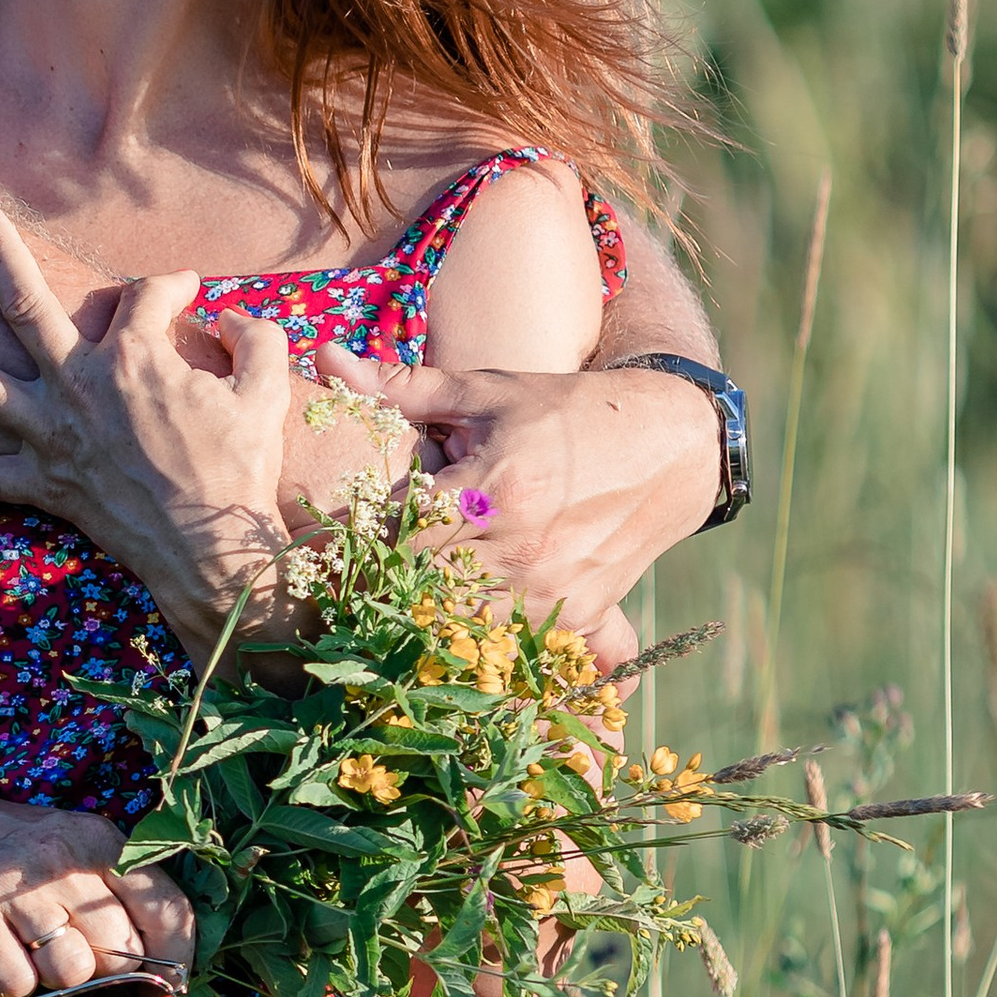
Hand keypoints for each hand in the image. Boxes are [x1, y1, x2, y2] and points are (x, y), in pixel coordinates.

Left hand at [0, 201, 294, 664]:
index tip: (188, 292)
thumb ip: (256, 339)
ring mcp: (51, 436)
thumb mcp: (267, 392)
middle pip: (24, 303)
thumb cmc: (242, 471)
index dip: (172, 286)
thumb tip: (231, 317)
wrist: (215, 553)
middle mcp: (78, 386)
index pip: (143, 297)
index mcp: (134, 357)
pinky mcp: (43, 485)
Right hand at [0, 771, 193, 996]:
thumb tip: (155, 972)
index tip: (162, 991)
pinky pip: (18, 983)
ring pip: (73, 973)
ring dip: (51, 979)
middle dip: (100, 974)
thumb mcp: (58, 848)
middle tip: (62, 957)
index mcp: (96, 838)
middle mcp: (64, 858)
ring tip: (21, 947)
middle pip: (120, 952)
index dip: (174, 961)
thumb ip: (105, 895)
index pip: (168, 909)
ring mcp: (16, 887)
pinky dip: (8, 982)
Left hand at [312, 346, 720, 665]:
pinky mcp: (578, 614)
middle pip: (423, 589)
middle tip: (360, 575)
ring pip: (460, 622)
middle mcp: (524, 546)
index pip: (400, 538)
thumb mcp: (488, 391)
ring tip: (408, 591)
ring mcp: (553, 588)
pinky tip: (461, 608)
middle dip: (389, 583)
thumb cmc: (567, 410)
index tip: (341, 543)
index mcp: (496, 486)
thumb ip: (403, 388)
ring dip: (431, 609)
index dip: (363, 546)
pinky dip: (480, 627)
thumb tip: (324, 357)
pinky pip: (509, 638)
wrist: (672, 445)